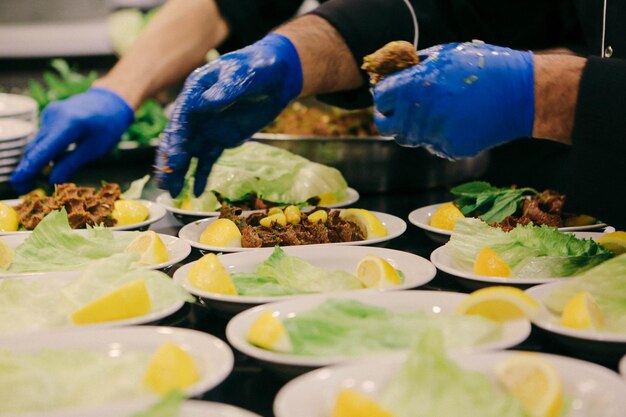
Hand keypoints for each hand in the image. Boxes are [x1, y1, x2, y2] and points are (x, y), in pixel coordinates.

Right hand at [10, 87, 133, 192]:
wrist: (109, 102)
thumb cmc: (107, 127)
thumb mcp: (94, 149)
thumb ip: (71, 163)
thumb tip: (52, 181)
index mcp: (70, 124)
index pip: (45, 150)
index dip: (30, 167)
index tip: (19, 182)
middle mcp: (55, 116)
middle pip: (36, 147)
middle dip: (29, 169)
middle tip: (23, 188)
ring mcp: (49, 113)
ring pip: (38, 142)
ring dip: (36, 160)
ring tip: (32, 180)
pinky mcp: (48, 114)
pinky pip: (43, 136)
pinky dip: (44, 149)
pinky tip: (53, 158)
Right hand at [155, 33, 302, 196]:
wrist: (277, 77)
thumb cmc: (259, 68)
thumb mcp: (244, 74)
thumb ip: (227, 88)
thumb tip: (209, 103)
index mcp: (196, 91)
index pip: (181, 118)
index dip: (176, 141)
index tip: (173, 161)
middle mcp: (196, 110)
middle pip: (180, 139)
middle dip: (172, 161)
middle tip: (166, 182)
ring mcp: (208, 126)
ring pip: (190, 152)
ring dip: (181, 172)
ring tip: (174, 193)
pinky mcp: (221, 138)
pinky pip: (208, 159)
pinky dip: (202, 174)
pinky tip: (195, 191)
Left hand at [373, 42, 533, 157]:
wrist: (520, 94)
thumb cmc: (484, 67)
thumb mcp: (445, 55)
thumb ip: (416, 68)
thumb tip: (396, 76)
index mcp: (414, 86)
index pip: (379, 99)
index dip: (383, 98)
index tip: (389, 97)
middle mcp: (420, 112)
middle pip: (386, 127)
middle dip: (390, 120)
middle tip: (399, 114)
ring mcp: (434, 134)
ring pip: (410, 139)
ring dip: (415, 129)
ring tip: (436, 113)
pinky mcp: (450, 149)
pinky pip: (434, 146)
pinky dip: (440, 137)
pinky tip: (458, 122)